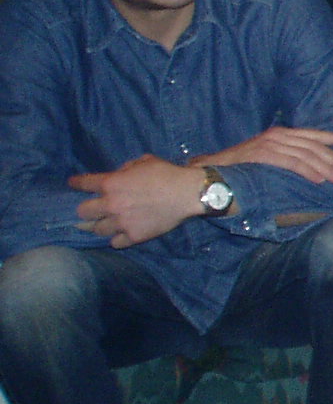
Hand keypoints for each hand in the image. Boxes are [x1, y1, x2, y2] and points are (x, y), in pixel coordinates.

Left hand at [70, 156, 209, 246]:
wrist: (188, 193)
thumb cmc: (167, 174)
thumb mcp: (144, 161)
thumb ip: (126, 169)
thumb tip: (119, 175)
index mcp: (111, 183)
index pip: (83, 184)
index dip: (76, 183)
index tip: (72, 184)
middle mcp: (111, 204)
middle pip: (83, 212)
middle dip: (86, 209)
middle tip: (92, 209)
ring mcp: (121, 222)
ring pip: (97, 230)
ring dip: (100, 225)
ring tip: (106, 224)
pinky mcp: (134, 236)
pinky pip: (116, 242)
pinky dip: (117, 238)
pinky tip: (121, 234)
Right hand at [194, 126, 332, 182]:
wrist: (209, 173)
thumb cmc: (238, 169)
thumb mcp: (264, 158)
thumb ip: (283, 157)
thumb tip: (308, 167)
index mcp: (278, 134)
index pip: (311, 134)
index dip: (332, 138)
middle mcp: (276, 136)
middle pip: (312, 145)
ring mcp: (269, 144)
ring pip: (305, 154)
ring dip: (325, 167)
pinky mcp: (263, 155)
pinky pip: (292, 163)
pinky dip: (308, 171)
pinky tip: (320, 179)